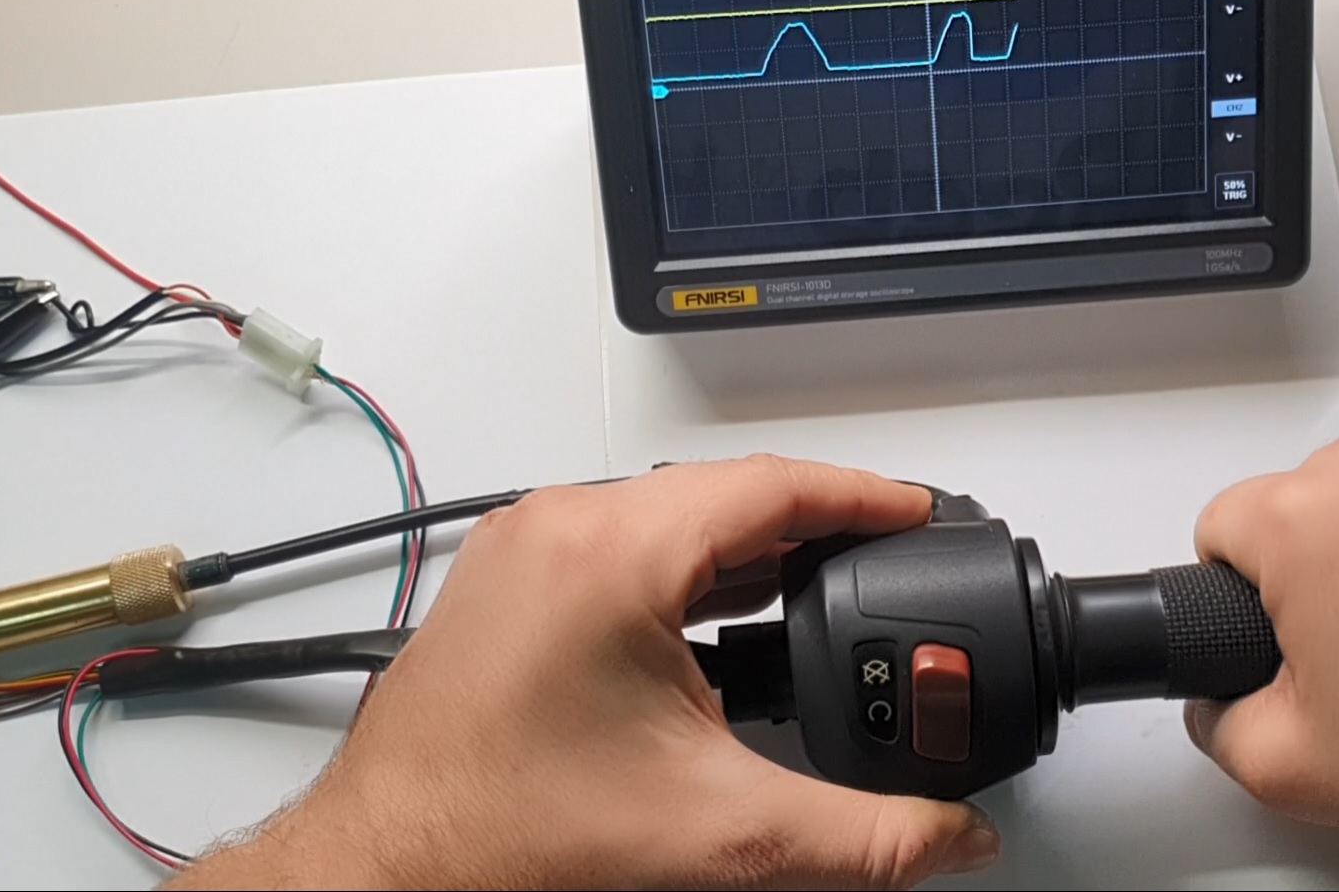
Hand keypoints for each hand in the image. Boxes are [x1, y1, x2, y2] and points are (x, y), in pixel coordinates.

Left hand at [169, 457, 999, 890]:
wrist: (387, 867)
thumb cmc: (496, 834)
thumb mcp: (717, 833)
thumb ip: (861, 838)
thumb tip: (951, 836)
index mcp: (611, 553)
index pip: (771, 485)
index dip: (863, 494)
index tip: (917, 508)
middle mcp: (559, 529)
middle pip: (722, 490)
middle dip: (815, 518)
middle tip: (886, 545)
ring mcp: (526, 551)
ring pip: (669, 513)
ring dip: (751, 543)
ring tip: (825, 575)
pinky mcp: (509, 583)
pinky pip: (622, 541)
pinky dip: (690, 566)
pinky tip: (728, 611)